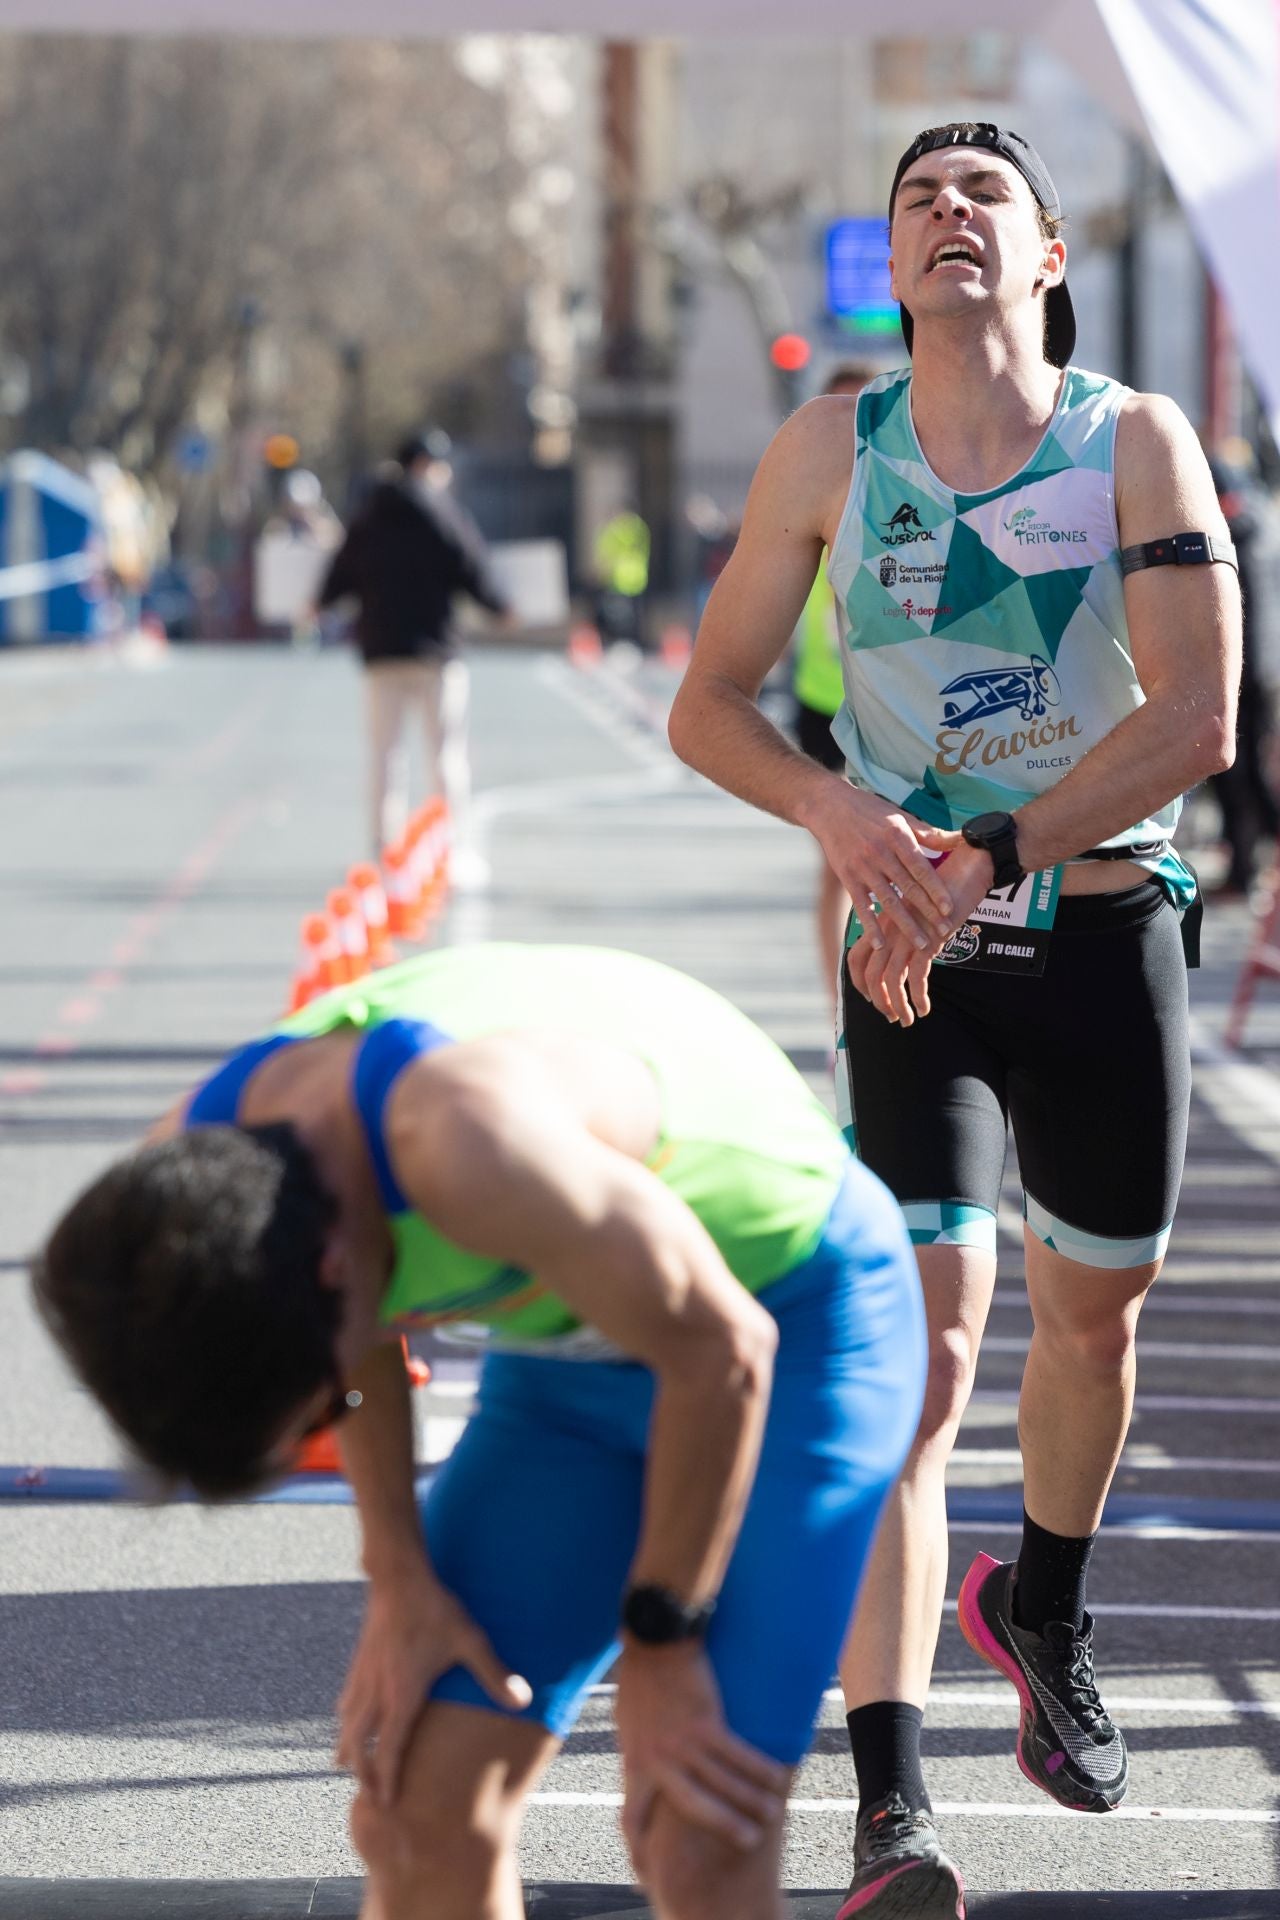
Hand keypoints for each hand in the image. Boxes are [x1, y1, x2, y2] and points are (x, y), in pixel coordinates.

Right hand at [336, 1561, 531, 1805]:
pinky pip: (347, 1702)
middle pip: (360, 1746)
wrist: (398, 1577)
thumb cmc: (435, 1608)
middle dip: (364, 1775)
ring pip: (348, 1725)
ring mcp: (364, 1677)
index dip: (387, 1780)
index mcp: (402, 1694)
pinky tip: (348, 1722)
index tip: (385, 1806)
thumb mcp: (470, 1640)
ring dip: (350, 1750)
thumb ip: (493, 1673)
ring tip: (351, 1768)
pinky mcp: (359, 1663)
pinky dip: (346, 1721)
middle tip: (370, 1799)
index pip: (390, 1749)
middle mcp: (377, 1691)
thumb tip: (522, 1700)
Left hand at [615, 1642, 787, 1875]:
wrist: (653, 1639)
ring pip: (722, 1786)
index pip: (632, 1820)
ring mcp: (682, 1743)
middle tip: (745, 1847)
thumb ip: (638, 1753)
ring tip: (771, 1817)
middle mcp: (657, 1760)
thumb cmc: (640, 1677)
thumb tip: (641, 1773)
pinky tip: (779, 1777)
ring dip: (750, 1804)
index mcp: (635, 1763)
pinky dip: (760, 1769)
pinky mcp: (705, 1722)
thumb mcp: (629, 1724)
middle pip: (691, 1812)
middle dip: (720, 1832)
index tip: (650, 1878)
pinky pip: (739, 1755)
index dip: (641, 1853)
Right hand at [810, 787, 955, 952]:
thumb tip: (961, 839)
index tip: (950, 909)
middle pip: (908, 889)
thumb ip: (929, 834)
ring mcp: (862, 867)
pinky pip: (861, 906)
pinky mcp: (847, 878)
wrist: (830, 807)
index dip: (936, 890)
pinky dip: (871, 925)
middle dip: (928, 913)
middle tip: (944, 932)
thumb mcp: (900, 817)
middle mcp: (880, 853)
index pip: (921, 869)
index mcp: (897, 837)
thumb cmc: (870, 811)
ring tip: (921, 944)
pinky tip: (881, 943)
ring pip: (888, 901)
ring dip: (906, 925)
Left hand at [845, 833, 994, 1025]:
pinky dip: (918, 998)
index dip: (858, 981)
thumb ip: (909, 924)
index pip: (856, 955)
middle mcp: (891, 927)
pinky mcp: (930, 939)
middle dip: (876, 1000)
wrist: (971, 862)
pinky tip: (924, 1009)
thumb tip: (905, 949)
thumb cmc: (949, 881)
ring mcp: (909, 933)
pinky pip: (917, 978)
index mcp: (885, 919)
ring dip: (896, 1005)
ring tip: (907, 1020)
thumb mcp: (921, 905)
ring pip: (890, 980)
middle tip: (889, 1016)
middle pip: (868, 973)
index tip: (870, 997)